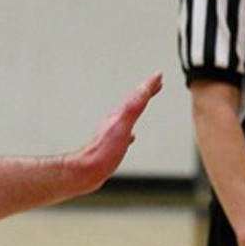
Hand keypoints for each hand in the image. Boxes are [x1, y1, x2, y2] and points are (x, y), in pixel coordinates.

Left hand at [70, 72, 163, 192]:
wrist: (85, 171)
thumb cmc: (103, 152)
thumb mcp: (122, 126)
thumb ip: (133, 107)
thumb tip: (144, 88)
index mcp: (120, 116)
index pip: (137, 96)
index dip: (149, 85)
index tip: (159, 74)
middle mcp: (115, 121)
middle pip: (133, 103)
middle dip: (145, 92)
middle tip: (156, 83)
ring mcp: (112, 133)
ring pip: (128, 116)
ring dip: (138, 108)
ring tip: (145, 104)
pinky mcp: (110, 146)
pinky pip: (124, 132)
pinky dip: (130, 129)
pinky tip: (130, 136)